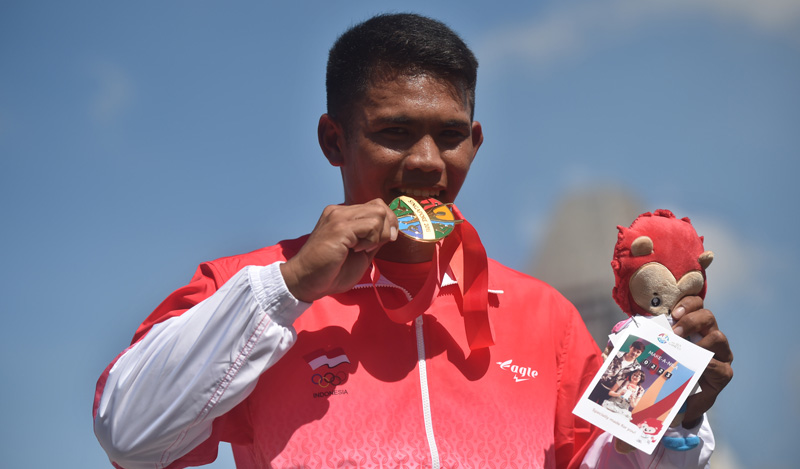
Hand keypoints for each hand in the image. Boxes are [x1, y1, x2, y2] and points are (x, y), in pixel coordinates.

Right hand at [280, 199, 397, 302]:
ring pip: (378, 214)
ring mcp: (338, 217)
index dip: (387, 222)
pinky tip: (356, 250)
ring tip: (361, 249)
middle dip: (387, 228)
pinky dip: (371, 240)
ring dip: (377, 235)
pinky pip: (371, 226)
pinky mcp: (339, 227)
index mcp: (343, 215)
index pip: (375, 206)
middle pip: (379, 206)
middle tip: (373, 247)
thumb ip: (373, 239)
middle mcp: (340, 211)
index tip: (384, 241)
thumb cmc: (331, 271)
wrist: (306, 281)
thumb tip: (392, 231)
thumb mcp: (360, 252)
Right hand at [671, 296, 733, 427]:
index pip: (720, 367)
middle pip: (718, 338)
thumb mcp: (688, 399)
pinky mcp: (694, 313)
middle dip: (699, 340)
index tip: (692, 364)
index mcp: (720, 372)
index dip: (708, 364)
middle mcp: (718, 349)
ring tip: (674, 327)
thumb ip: (686, 407)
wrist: (675, 364)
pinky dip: (687, 305)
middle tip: (678, 341)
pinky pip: (696, 302)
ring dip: (691, 322)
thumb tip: (681, 418)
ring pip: (708, 317)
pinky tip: (674, 312)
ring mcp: (707, 329)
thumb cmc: (682, 383)